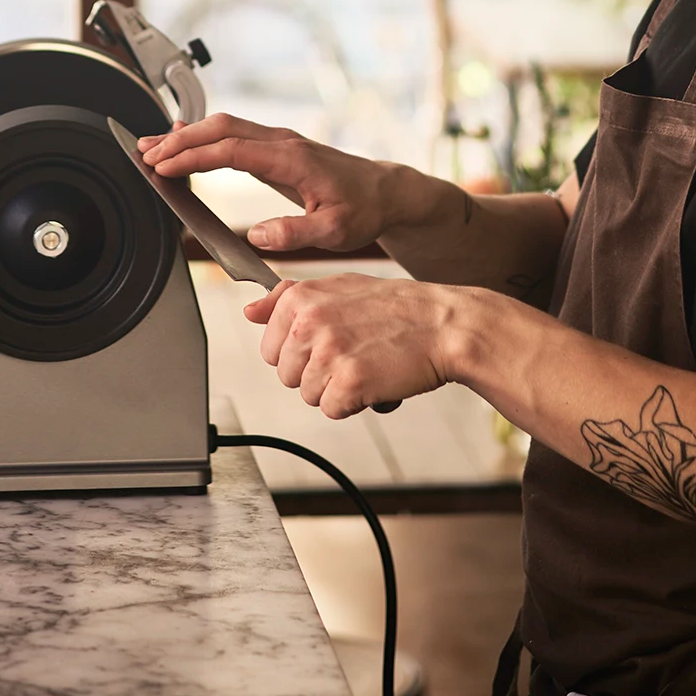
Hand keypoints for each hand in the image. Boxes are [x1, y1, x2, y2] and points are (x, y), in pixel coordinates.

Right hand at [137, 114, 401, 252]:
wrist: (385, 191)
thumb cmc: (363, 209)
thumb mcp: (335, 230)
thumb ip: (296, 233)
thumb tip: (257, 236)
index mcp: (291, 159)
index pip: (231, 151)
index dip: (193, 157)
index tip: (162, 166)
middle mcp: (282, 143)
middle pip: (221, 129)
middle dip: (180, 140)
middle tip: (144, 153)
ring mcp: (279, 142)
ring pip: (225, 127)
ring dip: (187, 135)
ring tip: (151, 146)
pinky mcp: (277, 148)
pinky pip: (234, 134)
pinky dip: (204, 137)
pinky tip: (185, 139)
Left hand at [244, 274, 473, 417]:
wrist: (445, 324)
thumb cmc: (397, 308)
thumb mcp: (339, 286)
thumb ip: (288, 297)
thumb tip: (250, 311)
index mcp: (300, 298)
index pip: (270, 348)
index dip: (301, 353)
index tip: (330, 342)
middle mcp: (309, 323)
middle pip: (286, 375)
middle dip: (316, 373)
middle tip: (353, 352)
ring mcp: (328, 353)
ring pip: (308, 395)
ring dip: (337, 388)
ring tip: (367, 362)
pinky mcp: (349, 382)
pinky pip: (333, 409)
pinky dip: (355, 403)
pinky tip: (376, 379)